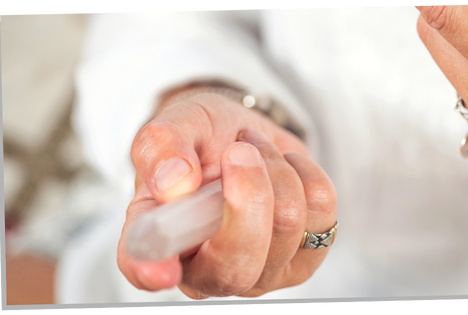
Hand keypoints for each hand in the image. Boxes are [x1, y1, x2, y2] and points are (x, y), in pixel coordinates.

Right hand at [116, 91, 337, 298]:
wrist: (247, 137)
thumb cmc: (204, 138)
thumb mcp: (178, 124)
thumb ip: (163, 146)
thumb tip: (174, 183)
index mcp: (161, 239)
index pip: (145, 269)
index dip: (150, 271)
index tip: (161, 269)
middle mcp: (206, 269)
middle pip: (236, 265)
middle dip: (249, 194)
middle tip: (240, 151)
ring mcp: (259, 273)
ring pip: (287, 227)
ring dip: (275, 168)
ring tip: (255, 152)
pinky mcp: (302, 261)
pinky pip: (322, 214)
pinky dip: (306, 174)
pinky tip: (284, 170)